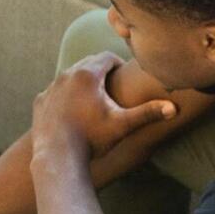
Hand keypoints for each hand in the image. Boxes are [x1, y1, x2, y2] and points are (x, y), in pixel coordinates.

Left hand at [31, 52, 176, 159]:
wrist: (57, 156)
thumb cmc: (92, 139)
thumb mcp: (122, 125)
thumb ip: (148, 113)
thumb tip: (174, 108)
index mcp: (88, 74)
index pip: (107, 57)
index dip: (118, 64)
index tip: (123, 75)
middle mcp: (66, 75)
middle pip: (87, 64)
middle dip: (100, 72)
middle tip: (111, 84)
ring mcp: (51, 88)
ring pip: (69, 77)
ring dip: (81, 83)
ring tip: (93, 97)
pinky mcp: (40, 101)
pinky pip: (55, 91)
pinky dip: (64, 96)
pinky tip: (72, 109)